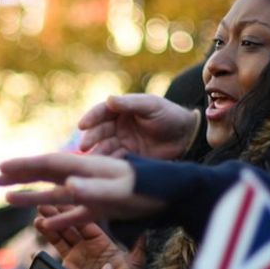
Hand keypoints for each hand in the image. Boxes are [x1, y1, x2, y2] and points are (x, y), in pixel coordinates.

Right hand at [0, 152, 163, 231]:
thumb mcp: (123, 189)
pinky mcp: (105, 208)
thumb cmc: (151, 189)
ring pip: (57, 194)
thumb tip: (65, 186)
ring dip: (33, 195)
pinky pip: (76, 214)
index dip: (25, 166)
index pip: (50, 164)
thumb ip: (94, 189)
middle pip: (48, 175)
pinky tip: (45, 223)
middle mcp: (88, 177)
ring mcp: (95, 193)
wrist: (177, 195)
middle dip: (21, 177)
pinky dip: (59, 217)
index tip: (1, 168)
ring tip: (8, 199)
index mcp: (89, 167)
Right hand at [36, 209, 143, 268]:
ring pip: (59, 240)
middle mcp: (87, 249)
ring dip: (48, 229)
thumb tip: (145, 232)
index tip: (66, 198)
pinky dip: (42, 258)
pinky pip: (51, 263)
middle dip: (57, 215)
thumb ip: (138, 251)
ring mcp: (75, 260)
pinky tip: (35, 253)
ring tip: (37, 220)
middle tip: (44, 204)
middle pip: (70, 227)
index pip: (87, 222)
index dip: (75, 210)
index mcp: (102, 243)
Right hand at [78, 94, 198, 158]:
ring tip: (90, 161)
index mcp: (121, 110)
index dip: (91, 118)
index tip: (82, 125)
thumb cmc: (169, 114)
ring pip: (105, 148)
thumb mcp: (151, 105)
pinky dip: (109, 164)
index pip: (101, 112)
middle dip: (91, 138)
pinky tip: (104, 168)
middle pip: (99, 132)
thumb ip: (130, 103)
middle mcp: (119, 126)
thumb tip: (109, 100)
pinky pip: (116, 160)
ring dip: (97, 154)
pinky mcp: (130, 157)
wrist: (187, 136)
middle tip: (84, 146)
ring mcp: (123, 142)